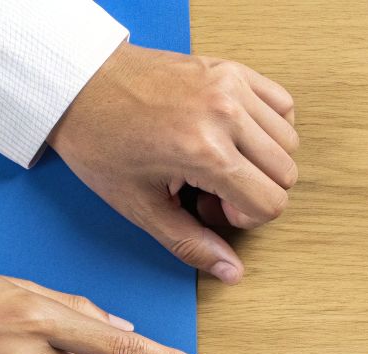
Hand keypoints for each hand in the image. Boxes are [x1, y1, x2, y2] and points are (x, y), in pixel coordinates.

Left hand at [50, 43, 297, 283]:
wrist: (78, 87)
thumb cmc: (99, 143)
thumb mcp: (140, 206)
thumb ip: (191, 242)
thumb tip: (232, 272)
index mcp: (205, 151)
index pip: (271, 202)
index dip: (246, 218)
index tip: (211, 210)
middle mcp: (226, 113)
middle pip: (285, 173)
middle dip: (256, 192)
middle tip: (211, 189)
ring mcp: (231, 85)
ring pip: (289, 139)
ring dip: (263, 161)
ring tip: (219, 161)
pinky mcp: (230, 67)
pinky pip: (281, 103)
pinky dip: (269, 125)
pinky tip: (234, 136)